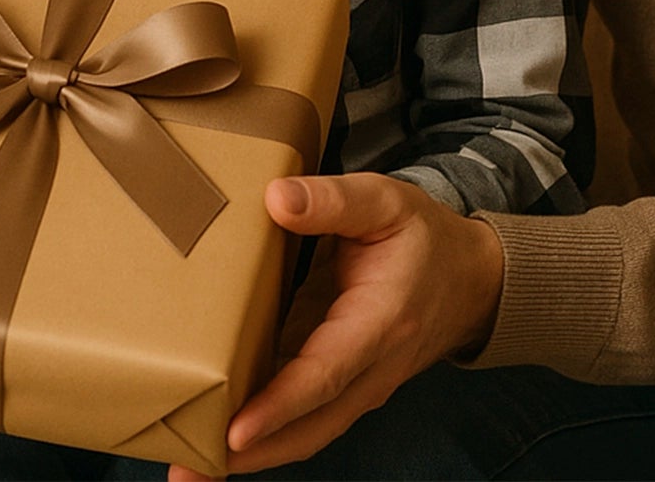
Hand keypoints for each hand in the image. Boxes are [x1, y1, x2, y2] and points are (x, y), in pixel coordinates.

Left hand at [166, 173, 503, 480]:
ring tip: (186, 466)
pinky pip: (299, 416)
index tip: (236, 430)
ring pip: (302, 432)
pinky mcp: (337, 383)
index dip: (280, 405)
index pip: (326, 374)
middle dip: (250, 453)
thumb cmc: (423, 239)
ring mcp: (355, 385)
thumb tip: (276, 200)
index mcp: (381, 323)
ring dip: (248, 454)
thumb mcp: (385, 202)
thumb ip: (332, 199)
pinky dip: (260, 432)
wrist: (467, 280)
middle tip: (187, 468)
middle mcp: (370, 369)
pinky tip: (213, 434)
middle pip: (308, 426)